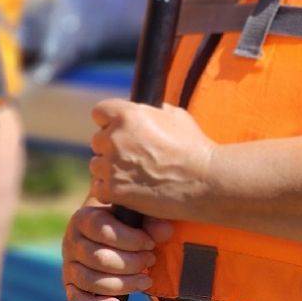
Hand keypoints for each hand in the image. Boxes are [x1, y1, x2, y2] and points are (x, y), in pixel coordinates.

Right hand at [61, 199, 174, 300]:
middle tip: (151, 260)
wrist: (113, 232)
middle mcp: (72, 241)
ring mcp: (69, 265)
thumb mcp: (140, 216)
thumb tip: (166, 231)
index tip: (150, 244)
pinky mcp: (70, 285)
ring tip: (146, 281)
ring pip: (89, 280)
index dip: (130, 239)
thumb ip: (153, 221)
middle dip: (131, 263)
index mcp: (85, 218)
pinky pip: (77, 300)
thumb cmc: (130, 222)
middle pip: (98, 258)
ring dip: (122, 284)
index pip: (102, 229)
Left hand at [89, 98, 215, 218]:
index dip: (110, 120)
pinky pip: (99, 188)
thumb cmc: (194, 147)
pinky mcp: (112, 190)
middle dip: (112, 146)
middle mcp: (114, 138)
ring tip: (138, 174)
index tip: (119, 128)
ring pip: (97, 165)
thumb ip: (152, 111)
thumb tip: (142, 110)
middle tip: (135, 155)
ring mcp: (110, 166)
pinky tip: (132, 189)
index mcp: (128, 116)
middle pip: (97, 139)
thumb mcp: (177, 116)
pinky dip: (112, 190)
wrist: (205, 180)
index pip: (100, 111)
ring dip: (111, 169)